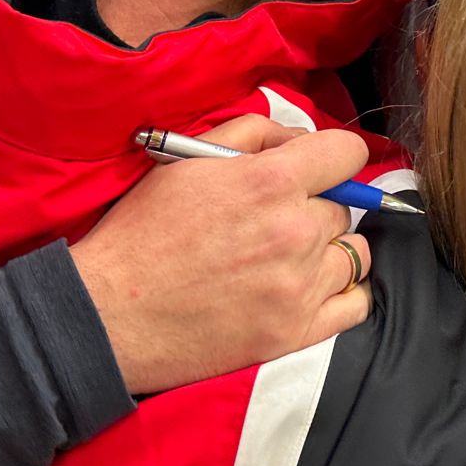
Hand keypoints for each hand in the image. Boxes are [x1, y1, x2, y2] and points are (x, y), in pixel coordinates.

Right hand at [72, 117, 373, 394]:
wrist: (110, 313)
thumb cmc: (142, 233)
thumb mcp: (187, 159)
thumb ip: (253, 133)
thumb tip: (299, 139)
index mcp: (270, 181)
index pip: (347, 153)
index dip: (334, 157)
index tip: (320, 169)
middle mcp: (294, 231)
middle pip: (342, 207)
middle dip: (315, 207)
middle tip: (274, 221)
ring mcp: (299, 286)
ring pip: (353, 254)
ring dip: (328, 251)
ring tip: (288, 258)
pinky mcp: (295, 332)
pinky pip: (356, 305)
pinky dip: (343, 293)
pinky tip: (313, 288)